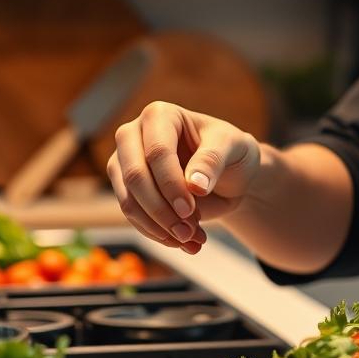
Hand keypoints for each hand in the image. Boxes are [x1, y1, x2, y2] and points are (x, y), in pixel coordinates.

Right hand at [106, 101, 261, 253]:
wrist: (229, 174)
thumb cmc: (231, 151)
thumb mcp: (234, 147)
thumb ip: (213, 160)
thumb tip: (194, 185)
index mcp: (160, 115)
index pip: (158, 153)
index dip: (172, 185)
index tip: (191, 211)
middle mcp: (133, 134)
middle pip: (136, 177)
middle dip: (162, 211)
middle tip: (190, 232)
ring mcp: (124, 162)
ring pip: (129, 201)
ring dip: (160, 228)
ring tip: (192, 240)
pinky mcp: (124, 189)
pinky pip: (132, 217)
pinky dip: (158, 235)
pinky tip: (184, 242)